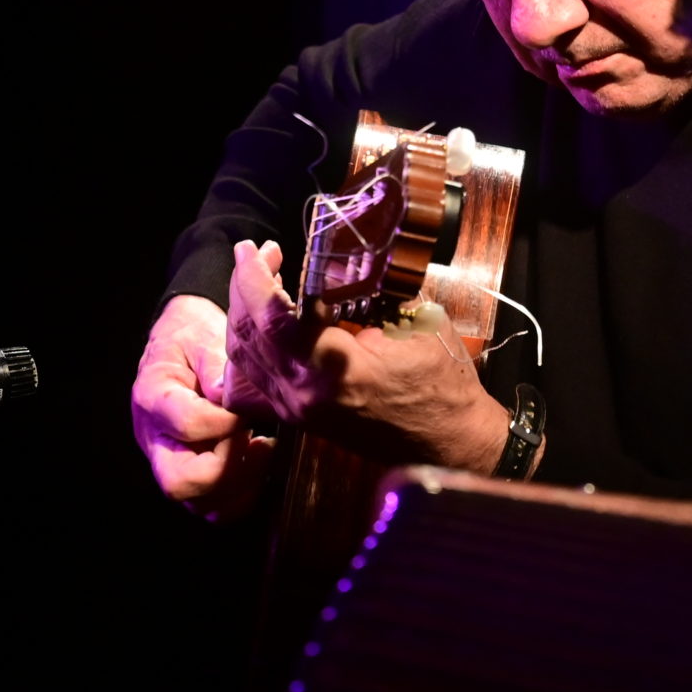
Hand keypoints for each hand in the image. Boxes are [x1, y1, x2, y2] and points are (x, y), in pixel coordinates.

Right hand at [131, 292, 272, 518]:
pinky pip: (211, 506)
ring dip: (239, 486)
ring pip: (197, 504)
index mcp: (153, 398)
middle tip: (259, 440)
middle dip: (228, 469)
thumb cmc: (192, 336)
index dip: (227, 423)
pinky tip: (258, 457)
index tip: (250, 408)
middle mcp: (154, 438)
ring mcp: (168, 460)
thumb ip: (215, 363)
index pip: (188, 425)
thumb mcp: (203, 334)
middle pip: (179, 482)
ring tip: (264, 448)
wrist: (181, 341)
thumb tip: (228, 396)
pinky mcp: (187, 471)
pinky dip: (241, 495)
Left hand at [222, 239, 514, 472]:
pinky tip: (264, 321)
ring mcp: (296, 411)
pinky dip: (251, 343)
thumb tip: (340, 267)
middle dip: (245, 285)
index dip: (254, 277)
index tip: (252, 247)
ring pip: (243, 357)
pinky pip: (254, 378)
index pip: (271, 318)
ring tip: (262, 279)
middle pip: (247, 334)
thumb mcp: (415, 325)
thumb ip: (372, 296)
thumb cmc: (441, 384)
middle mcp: (303, 394)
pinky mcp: (298, 418)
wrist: (448, 443)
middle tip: (260, 253)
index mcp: (333, 369)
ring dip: (244, 312)